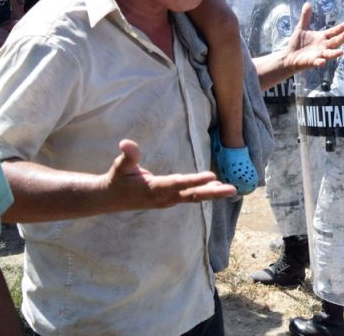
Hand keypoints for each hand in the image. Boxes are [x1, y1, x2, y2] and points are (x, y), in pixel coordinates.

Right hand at [103, 139, 235, 210]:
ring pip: (194, 197)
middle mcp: (164, 198)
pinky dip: (205, 193)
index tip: (212, 177)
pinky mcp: (170, 199)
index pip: (178, 184)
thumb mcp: (119, 167)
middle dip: (213, 193)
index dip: (195, 181)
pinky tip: (217, 188)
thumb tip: (126, 143)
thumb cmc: (116, 180)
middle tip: (233, 189)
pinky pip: (191, 197)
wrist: (110, 199)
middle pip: (192, 195)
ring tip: (232, 190)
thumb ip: (127, 156)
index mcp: (154, 189)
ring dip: (213, 194)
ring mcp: (168, 200)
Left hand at [283, 2, 343, 70]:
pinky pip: (317, 62)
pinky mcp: (312, 62)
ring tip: (341, 52)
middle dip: (341, 38)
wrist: (289, 56)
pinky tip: (322, 61)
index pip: (332, 32)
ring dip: (335, 53)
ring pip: (329, 54)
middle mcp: (323, 46)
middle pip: (334, 42)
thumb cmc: (298, 43)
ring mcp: (319, 54)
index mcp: (322, 37)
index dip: (339, 29)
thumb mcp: (301, 27)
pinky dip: (320, 62)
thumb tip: (307, 3)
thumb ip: (305, 17)